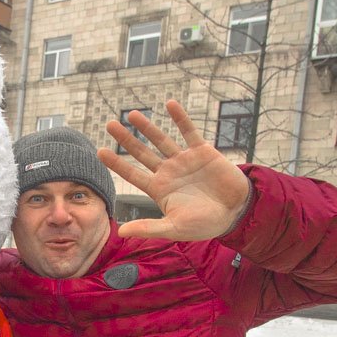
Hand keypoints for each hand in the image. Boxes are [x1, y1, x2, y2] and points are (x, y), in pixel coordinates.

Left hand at [97, 100, 251, 240]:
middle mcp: (168, 172)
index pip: (133, 174)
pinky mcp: (202, 151)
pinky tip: (169, 104)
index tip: (100, 151)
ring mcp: (184, 160)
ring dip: (147, 127)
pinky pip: (188, 131)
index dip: (117, 163)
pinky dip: (179, 118)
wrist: (236, 213)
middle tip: (109, 124)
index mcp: (159, 189)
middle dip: (126, 140)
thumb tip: (120, 232)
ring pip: (161, 140)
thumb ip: (149, 228)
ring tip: (131, 114)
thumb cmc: (205, 224)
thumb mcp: (175, 228)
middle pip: (142, 153)